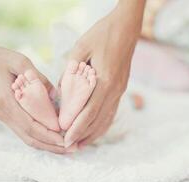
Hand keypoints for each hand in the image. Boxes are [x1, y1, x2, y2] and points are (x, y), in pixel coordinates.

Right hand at [0, 45, 66, 153]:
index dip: (49, 134)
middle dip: (52, 146)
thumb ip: (39, 79)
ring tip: (66, 147)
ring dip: (47, 145)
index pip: (30, 125)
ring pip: (27, 138)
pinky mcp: (8, 116)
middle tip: (72, 148)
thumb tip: (56, 95)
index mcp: (6, 101)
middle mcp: (5, 114)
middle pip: (30, 137)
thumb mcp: (21, 62)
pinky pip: (25, 131)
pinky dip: (40, 137)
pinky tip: (53, 138)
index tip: (66, 139)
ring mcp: (5, 117)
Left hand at [63, 1, 144, 147]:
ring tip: (80, 144)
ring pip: (107, 119)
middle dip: (82, 135)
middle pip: (98, 120)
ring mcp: (120, 90)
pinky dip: (102, 124)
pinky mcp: (121, 89)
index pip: (88, 111)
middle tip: (67, 146)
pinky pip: (112, 112)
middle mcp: (115, 89)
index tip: (63, 137)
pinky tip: (94, 130)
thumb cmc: (102, 34)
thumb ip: (71, 72)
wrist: (127, 27)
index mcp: (105, 80)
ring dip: (93, 133)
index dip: (75, 126)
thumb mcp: (81, 48)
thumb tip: (61, 93)